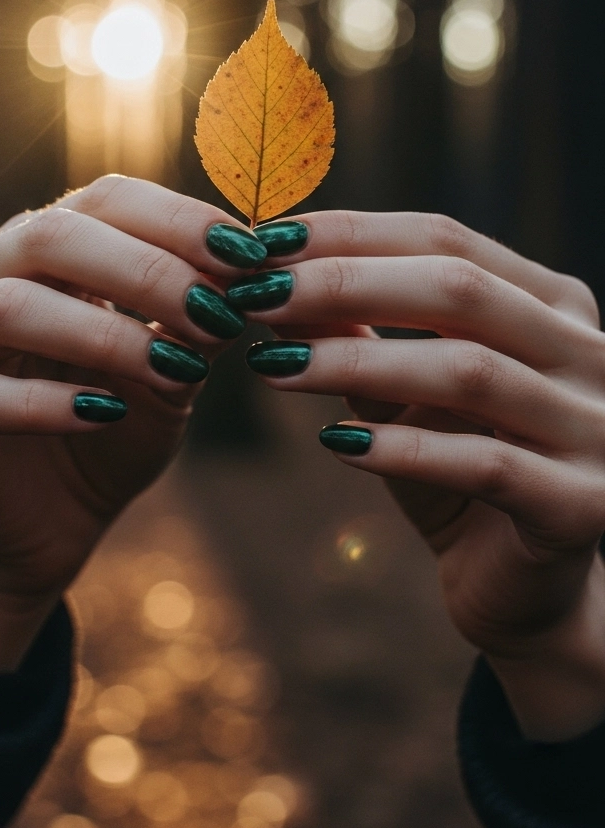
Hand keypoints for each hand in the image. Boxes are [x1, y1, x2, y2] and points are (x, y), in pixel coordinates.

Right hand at [0, 178, 262, 669]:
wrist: (53, 526)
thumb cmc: (112, 428)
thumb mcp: (168, 373)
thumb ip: (193, 326)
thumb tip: (249, 278)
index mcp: (36, 250)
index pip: (101, 201)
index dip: (177, 220)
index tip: (248, 255)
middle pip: (49, 237)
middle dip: (145, 270)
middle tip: (219, 311)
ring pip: (7, 307)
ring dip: (104, 335)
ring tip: (179, 369)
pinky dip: (45, 404)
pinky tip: (105, 414)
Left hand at [237, 212, 604, 738]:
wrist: (527, 592)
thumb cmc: (459, 476)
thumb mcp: (401, 395)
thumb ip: (357, 336)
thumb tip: (271, 276)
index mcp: (553, 305)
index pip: (449, 241)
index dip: (353, 235)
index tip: (264, 241)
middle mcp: (589, 354)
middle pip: (460, 290)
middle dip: (346, 284)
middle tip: (256, 296)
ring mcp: (595, 429)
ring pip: (469, 371)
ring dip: (358, 361)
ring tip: (274, 364)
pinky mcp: (581, 505)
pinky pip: (484, 464)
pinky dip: (403, 450)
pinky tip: (335, 442)